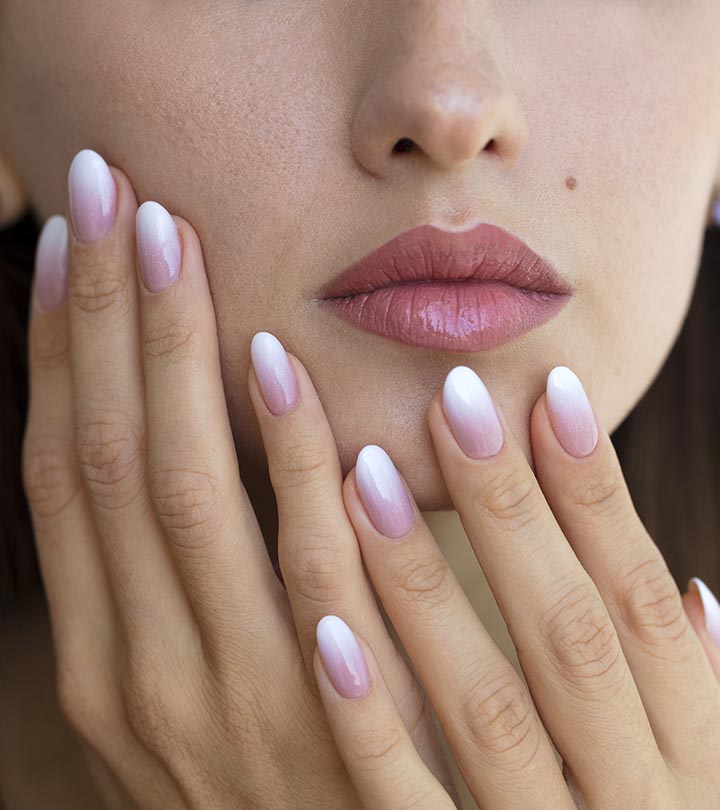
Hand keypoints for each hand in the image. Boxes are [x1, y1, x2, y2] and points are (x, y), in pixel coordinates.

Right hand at [22, 149, 457, 808]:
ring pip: (177, 490)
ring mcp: (218, 693)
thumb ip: (183, 585)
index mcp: (98, 655)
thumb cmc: (265, 776)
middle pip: (104, 456)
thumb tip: (183, 443)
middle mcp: (132, 668)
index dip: (58, 352)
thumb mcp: (193, 688)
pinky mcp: (320, 711)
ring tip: (170, 238)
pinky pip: (298, 559)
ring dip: (168, 356)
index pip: (65, 471)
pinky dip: (280, 456)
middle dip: (98, 320)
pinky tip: (275, 358)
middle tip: (108, 195)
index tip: (71, 247)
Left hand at [313, 366, 719, 807]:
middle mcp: (637, 799)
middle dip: (510, 507)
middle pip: (568, 629)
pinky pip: (408, 804)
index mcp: (698, 759)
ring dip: (421, 583)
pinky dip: (372, 717)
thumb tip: (700, 593)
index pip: (643, 599)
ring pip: (480, 701)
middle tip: (451, 396)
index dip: (603, 493)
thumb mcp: (709, 779)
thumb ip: (698, 695)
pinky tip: (323, 627)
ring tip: (362, 469)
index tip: (554, 389)